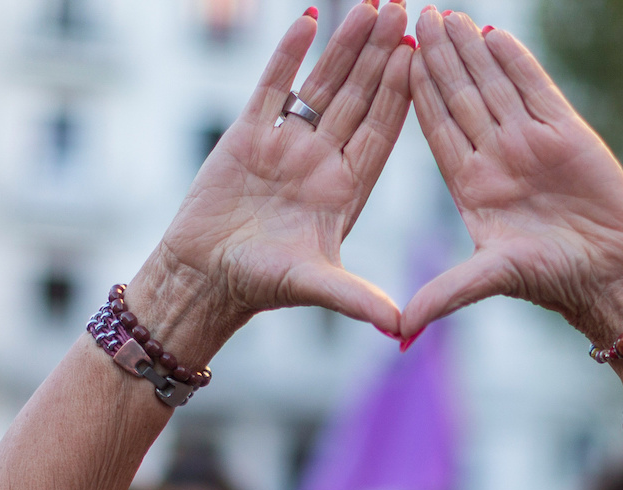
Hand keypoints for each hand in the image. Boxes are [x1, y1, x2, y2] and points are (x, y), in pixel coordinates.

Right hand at [149, 2, 411, 338]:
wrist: (202, 278)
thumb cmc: (259, 286)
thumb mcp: (314, 286)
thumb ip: (356, 299)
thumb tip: (399, 325)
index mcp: (346, 189)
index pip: (380, 132)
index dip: (399, 95)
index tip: (419, 58)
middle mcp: (322, 161)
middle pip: (359, 98)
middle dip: (381, 55)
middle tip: (403, 10)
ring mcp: (287, 144)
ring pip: (323, 84)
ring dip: (345, 45)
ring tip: (369, 4)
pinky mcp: (248, 134)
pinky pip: (274, 85)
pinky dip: (289, 53)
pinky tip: (308, 19)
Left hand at [402, 10, 622, 343]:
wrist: (611, 274)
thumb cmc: (554, 281)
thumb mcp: (489, 280)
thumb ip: (445, 293)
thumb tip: (400, 330)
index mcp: (472, 186)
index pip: (437, 129)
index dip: (418, 94)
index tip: (394, 61)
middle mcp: (497, 158)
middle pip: (461, 96)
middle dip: (439, 58)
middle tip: (416, 18)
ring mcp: (530, 141)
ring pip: (493, 85)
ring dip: (471, 51)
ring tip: (447, 16)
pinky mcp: (565, 132)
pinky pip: (534, 88)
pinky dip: (515, 62)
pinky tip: (495, 35)